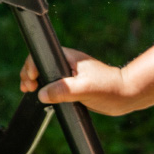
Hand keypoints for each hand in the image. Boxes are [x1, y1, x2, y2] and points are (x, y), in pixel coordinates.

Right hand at [19, 48, 135, 115]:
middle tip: (28, 88)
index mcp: (69, 57)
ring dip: (36, 82)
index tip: (32, 81)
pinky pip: (54, 86)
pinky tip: (42, 98)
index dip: (32, 66)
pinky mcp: (73, 86)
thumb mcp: (84, 89)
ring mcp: (70, 75)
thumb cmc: (109, 88)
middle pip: (41, 64)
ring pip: (46, 76)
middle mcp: (67, 64)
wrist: (126, 96)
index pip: (42, 55)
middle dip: (30, 74)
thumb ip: (63, 90)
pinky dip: (45, 90)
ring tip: (29, 91)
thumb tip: (42, 94)